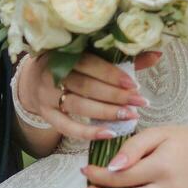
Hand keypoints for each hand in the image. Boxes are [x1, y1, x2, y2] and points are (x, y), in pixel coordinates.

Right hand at [18, 50, 160, 141]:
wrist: (32, 78)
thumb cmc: (69, 64)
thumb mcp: (88, 55)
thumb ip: (120, 57)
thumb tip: (156, 54)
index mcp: (63, 53)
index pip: (89, 64)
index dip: (111, 75)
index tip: (133, 84)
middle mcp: (52, 74)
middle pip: (86, 86)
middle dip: (115, 96)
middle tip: (139, 103)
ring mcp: (46, 96)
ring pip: (78, 106)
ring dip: (106, 113)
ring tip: (130, 116)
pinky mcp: (46, 114)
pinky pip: (67, 127)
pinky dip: (88, 132)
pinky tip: (109, 134)